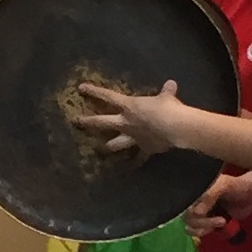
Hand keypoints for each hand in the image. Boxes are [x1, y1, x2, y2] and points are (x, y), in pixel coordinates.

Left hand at [73, 77, 191, 157]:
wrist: (175, 128)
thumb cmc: (167, 108)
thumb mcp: (167, 97)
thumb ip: (166, 91)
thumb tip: (171, 83)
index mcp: (129, 106)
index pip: (107, 96)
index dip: (94, 91)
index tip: (81, 88)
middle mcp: (126, 122)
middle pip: (102, 122)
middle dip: (88, 122)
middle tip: (77, 122)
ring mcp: (133, 137)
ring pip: (115, 143)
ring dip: (108, 146)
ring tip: (100, 150)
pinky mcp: (144, 149)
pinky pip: (138, 158)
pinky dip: (136, 162)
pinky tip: (131, 169)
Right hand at [187, 170, 251, 235]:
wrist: (251, 196)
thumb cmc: (238, 187)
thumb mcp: (224, 185)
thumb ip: (210, 195)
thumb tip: (196, 212)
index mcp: (194, 188)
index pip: (182, 200)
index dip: (190, 209)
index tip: (204, 213)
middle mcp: (192, 199)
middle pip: (185, 215)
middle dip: (202, 221)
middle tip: (221, 220)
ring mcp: (197, 210)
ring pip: (190, 224)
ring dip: (205, 226)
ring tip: (222, 222)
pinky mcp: (204, 221)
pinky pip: (195, 230)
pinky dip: (204, 231)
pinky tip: (218, 227)